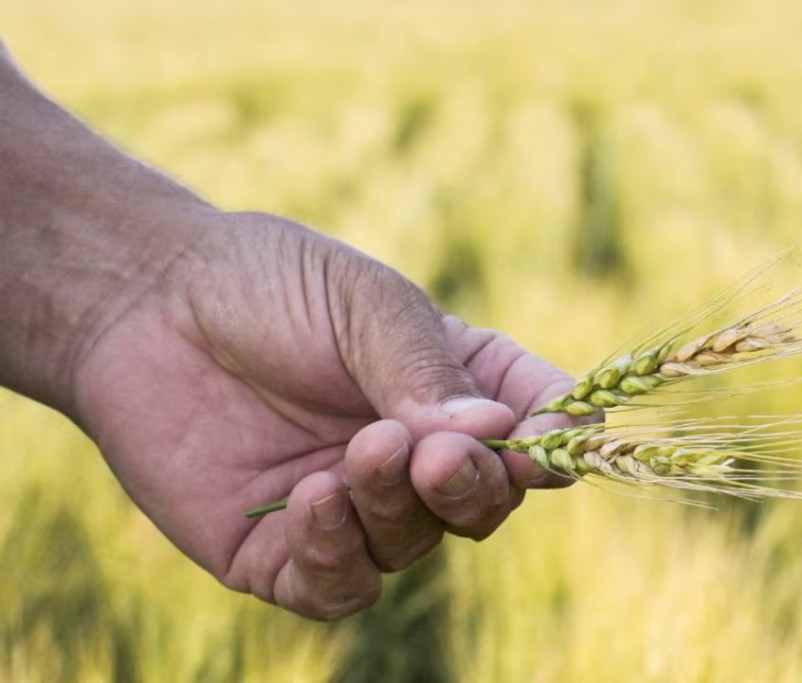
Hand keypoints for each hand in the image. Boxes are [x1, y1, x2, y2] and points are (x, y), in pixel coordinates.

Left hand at [71, 209, 575, 619]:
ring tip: (362, 451)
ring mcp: (353, 506)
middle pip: (482, 502)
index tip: (551, 439)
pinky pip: (338, 586)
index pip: (534, 424)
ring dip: (397, 507)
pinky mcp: (282, 552)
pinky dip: (337, 555)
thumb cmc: (268, 284)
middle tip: (438, 455)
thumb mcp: (363, 304)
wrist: (146, 303)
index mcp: (453, 385)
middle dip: (472, 486)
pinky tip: (311, 497)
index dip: (556, 440)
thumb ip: (425, 371)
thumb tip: (495, 431)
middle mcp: (413, 454)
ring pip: (412, 545)